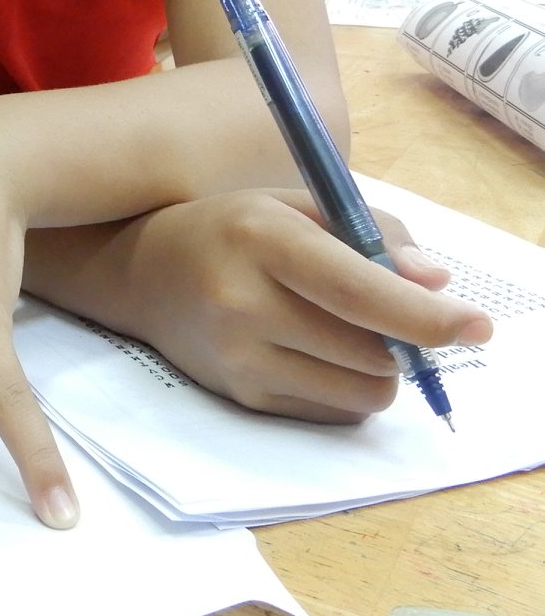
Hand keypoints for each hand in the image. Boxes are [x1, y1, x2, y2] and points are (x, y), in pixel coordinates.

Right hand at [80, 190, 491, 420]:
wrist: (138, 274)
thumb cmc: (229, 229)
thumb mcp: (292, 203)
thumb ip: (373, 232)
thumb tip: (435, 284)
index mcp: (262, 239)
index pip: (359, 291)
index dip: (426, 315)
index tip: (477, 326)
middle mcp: (244, 303)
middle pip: (371, 351)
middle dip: (402, 338)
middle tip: (392, 313)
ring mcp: (240, 358)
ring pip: (361, 392)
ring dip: (378, 368)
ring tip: (348, 333)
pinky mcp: (243, 397)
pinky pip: (334, 412)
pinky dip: (346, 388)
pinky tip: (314, 353)